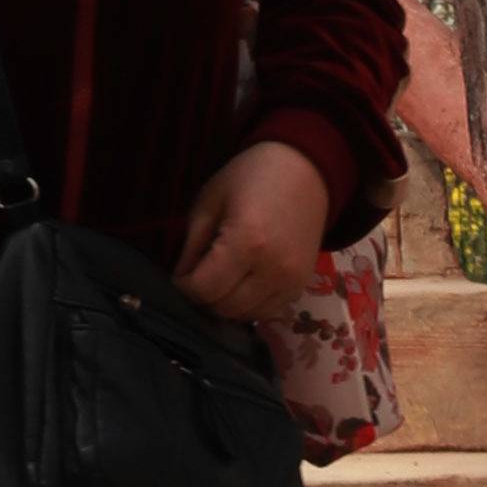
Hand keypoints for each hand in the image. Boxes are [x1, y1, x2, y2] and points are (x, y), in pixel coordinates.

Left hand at [176, 139, 333, 332]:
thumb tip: (181, 278)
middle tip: (198, 276)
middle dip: (203, 297)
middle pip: (224, 308)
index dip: (185, 286)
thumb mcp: (210, 201)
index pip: (204, 289)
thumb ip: (192, 244)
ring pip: (245, 316)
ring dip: (226, 304)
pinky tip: (242, 282)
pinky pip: (267, 312)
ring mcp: (292, 281)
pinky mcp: (302, 286)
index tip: (180, 275)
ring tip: (220, 279)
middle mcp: (273, 268)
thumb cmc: (251, 176)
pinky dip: (248, 305)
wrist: (306, 170)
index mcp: (247, 241)